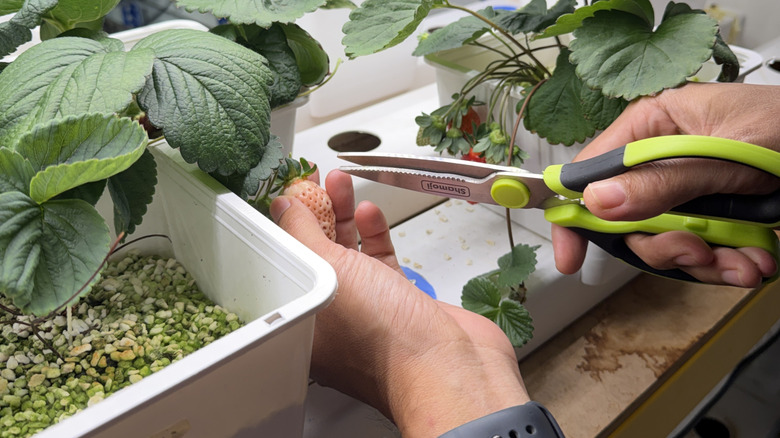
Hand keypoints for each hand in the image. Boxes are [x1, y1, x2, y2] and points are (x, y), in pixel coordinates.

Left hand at [271, 170, 529, 436]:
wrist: (445, 363)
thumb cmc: (379, 336)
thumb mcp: (326, 272)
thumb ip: (301, 234)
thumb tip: (283, 206)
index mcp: (300, 321)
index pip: (284, 261)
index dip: (284, 221)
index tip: (288, 189)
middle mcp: (330, 317)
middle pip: (316, 253)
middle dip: (315, 210)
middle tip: (316, 178)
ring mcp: (366, 309)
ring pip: (349, 253)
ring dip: (344, 214)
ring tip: (341, 181)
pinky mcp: (398, 302)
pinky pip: (379, 261)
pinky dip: (373, 233)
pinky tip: (369, 212)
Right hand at [553, 82, 779, 286]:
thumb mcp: (729, 152)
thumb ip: (663, 179)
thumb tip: (598, 202)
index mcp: (655, 127)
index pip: (593, 172)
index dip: (576, 213)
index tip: (570, 254)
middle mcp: (664, 161)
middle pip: (628, 220)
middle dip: (664, 245)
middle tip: (697, 250)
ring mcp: (689, 193)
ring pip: (665, 244)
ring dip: (705, 261)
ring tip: (743, 260)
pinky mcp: (715, 218)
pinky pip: (701, 255)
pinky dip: (728, 266)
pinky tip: (754, 259)